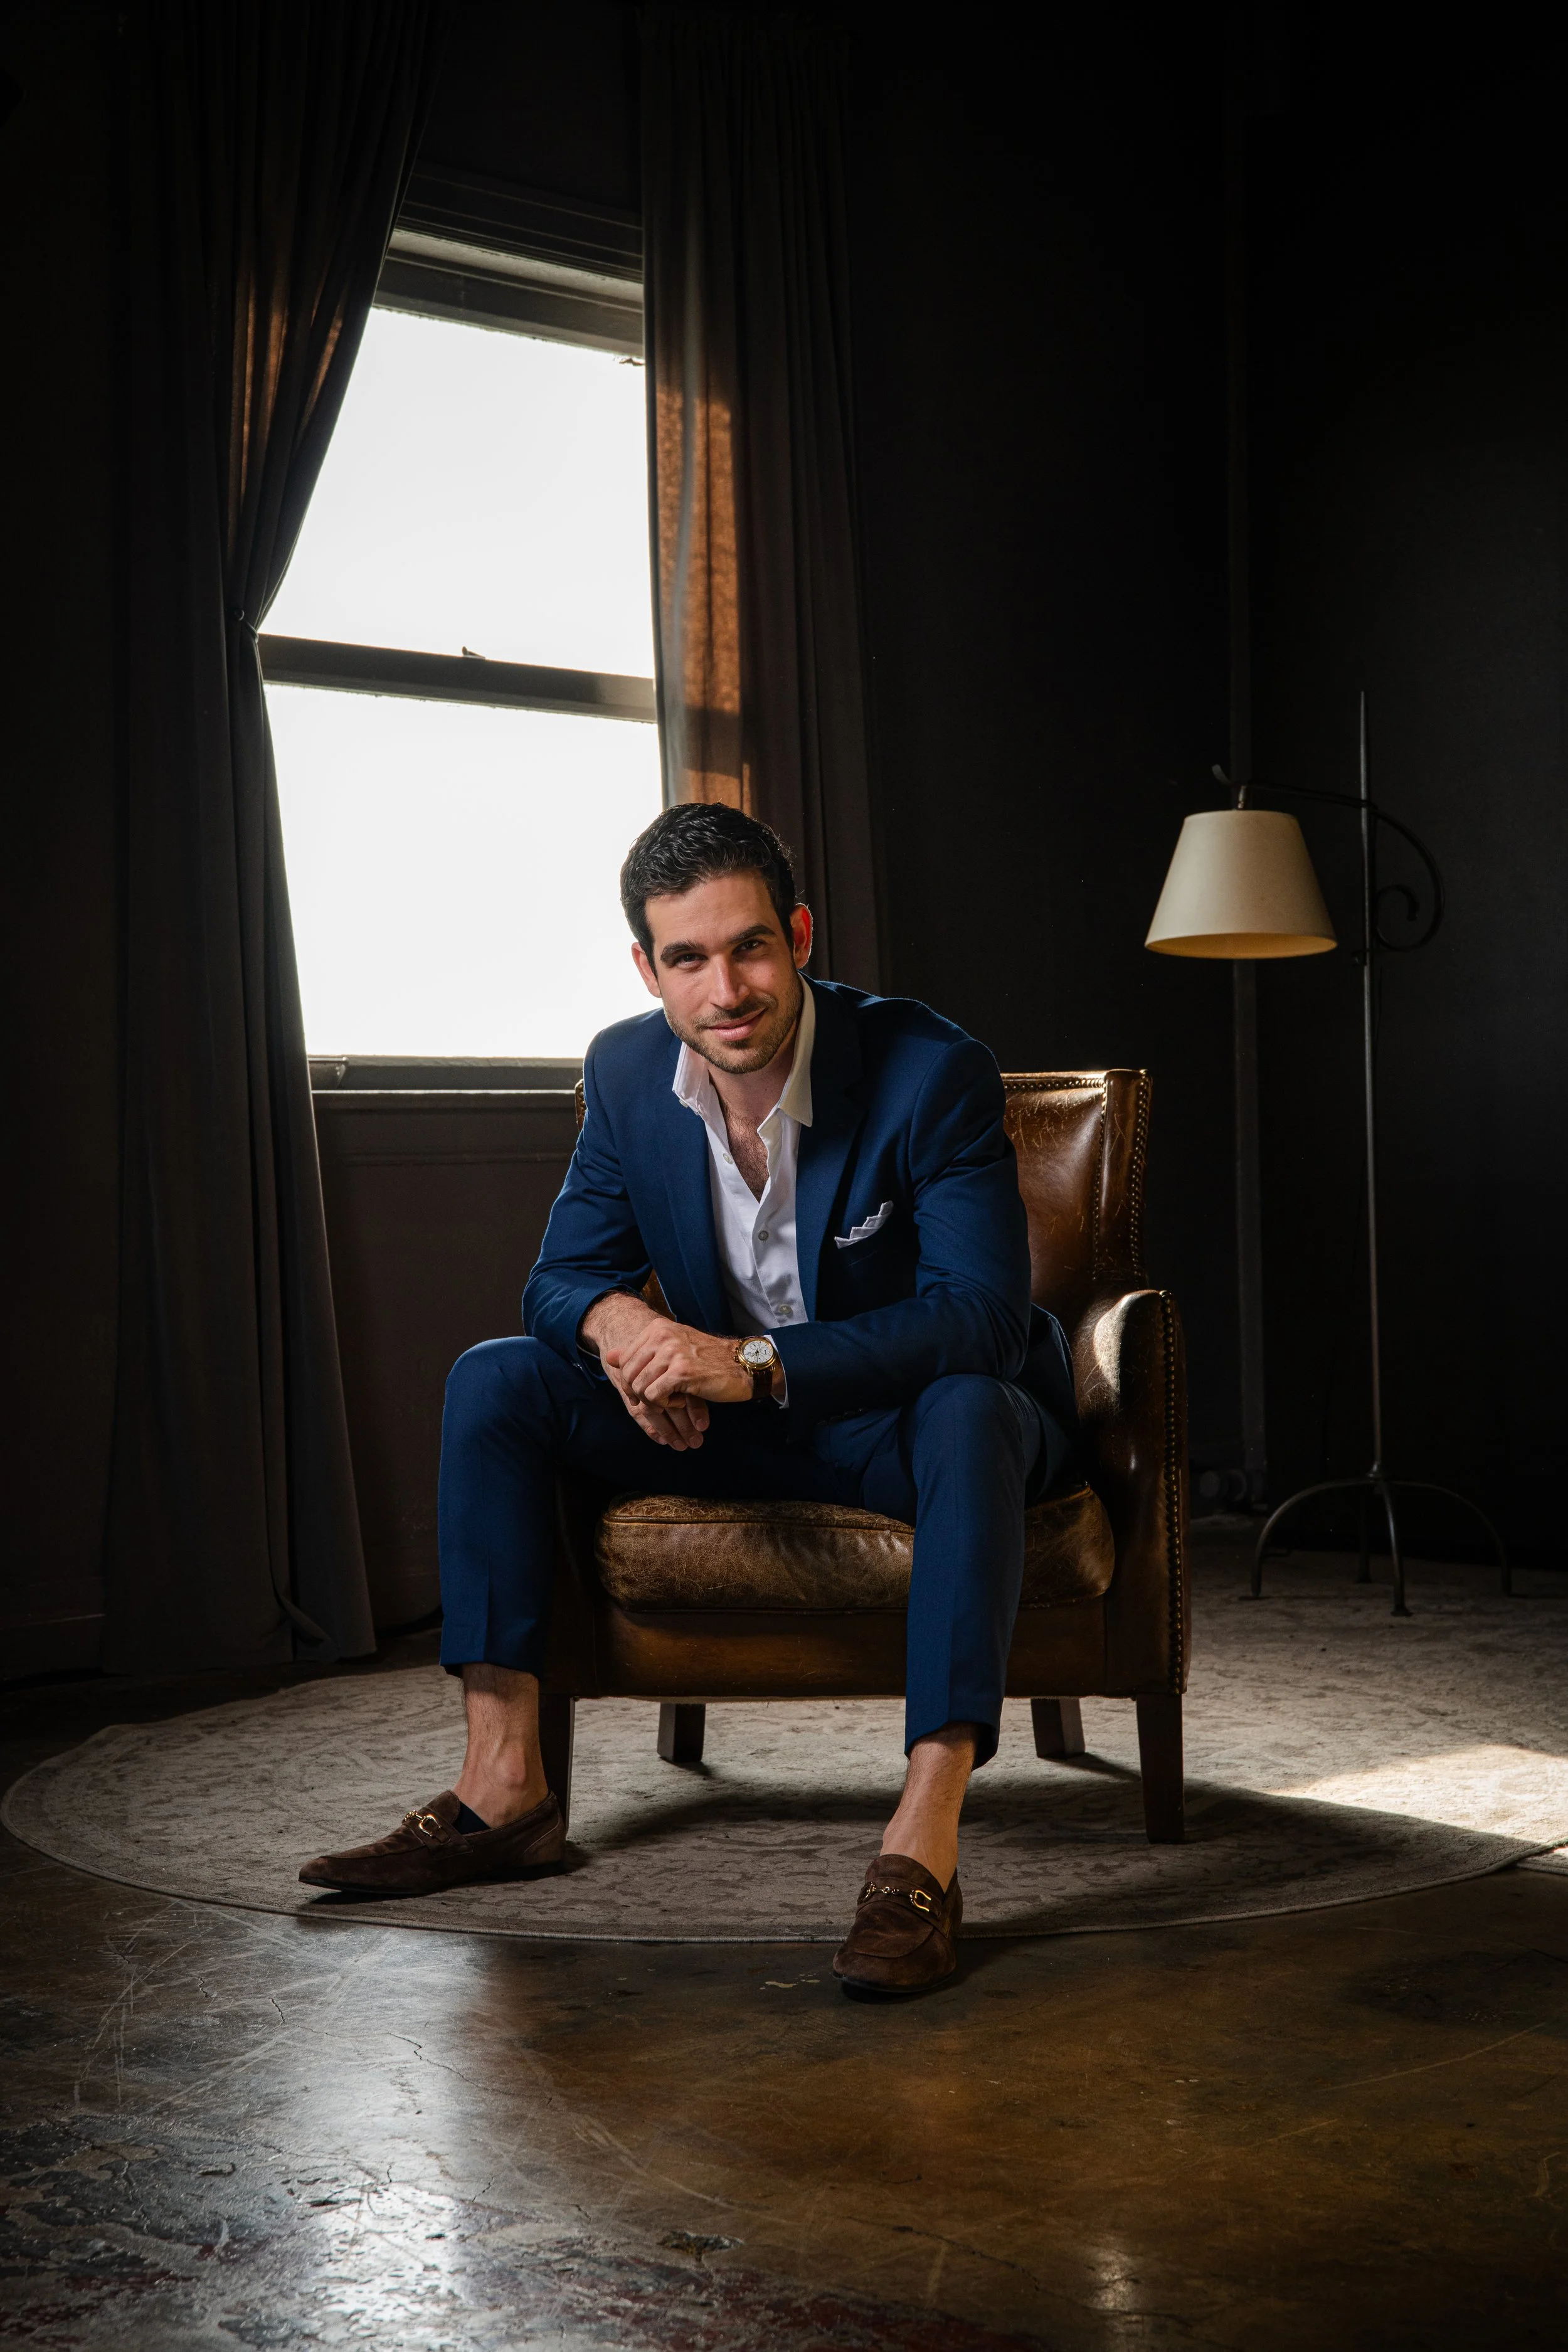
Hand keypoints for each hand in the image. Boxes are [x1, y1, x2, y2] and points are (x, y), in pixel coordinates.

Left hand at [610, 1320, 753, 1413]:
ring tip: (674, 1398)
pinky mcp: (682, 1372)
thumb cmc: (707, 1360)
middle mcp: (662, 1336)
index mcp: (658, 1328)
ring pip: (640, 1387)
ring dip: (655, 1400)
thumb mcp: (672, 1349)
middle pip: (629, 1375)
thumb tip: (609, 1357)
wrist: (741, 1365)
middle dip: (640, 1394)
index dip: (631, 1382)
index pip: (626, 1360)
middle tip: (659, 1400)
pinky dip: (666, 1404)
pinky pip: (655, 1396)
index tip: (646, 1391)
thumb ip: (640, 1351)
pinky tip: (682, 1400)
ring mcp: (672, 1353)